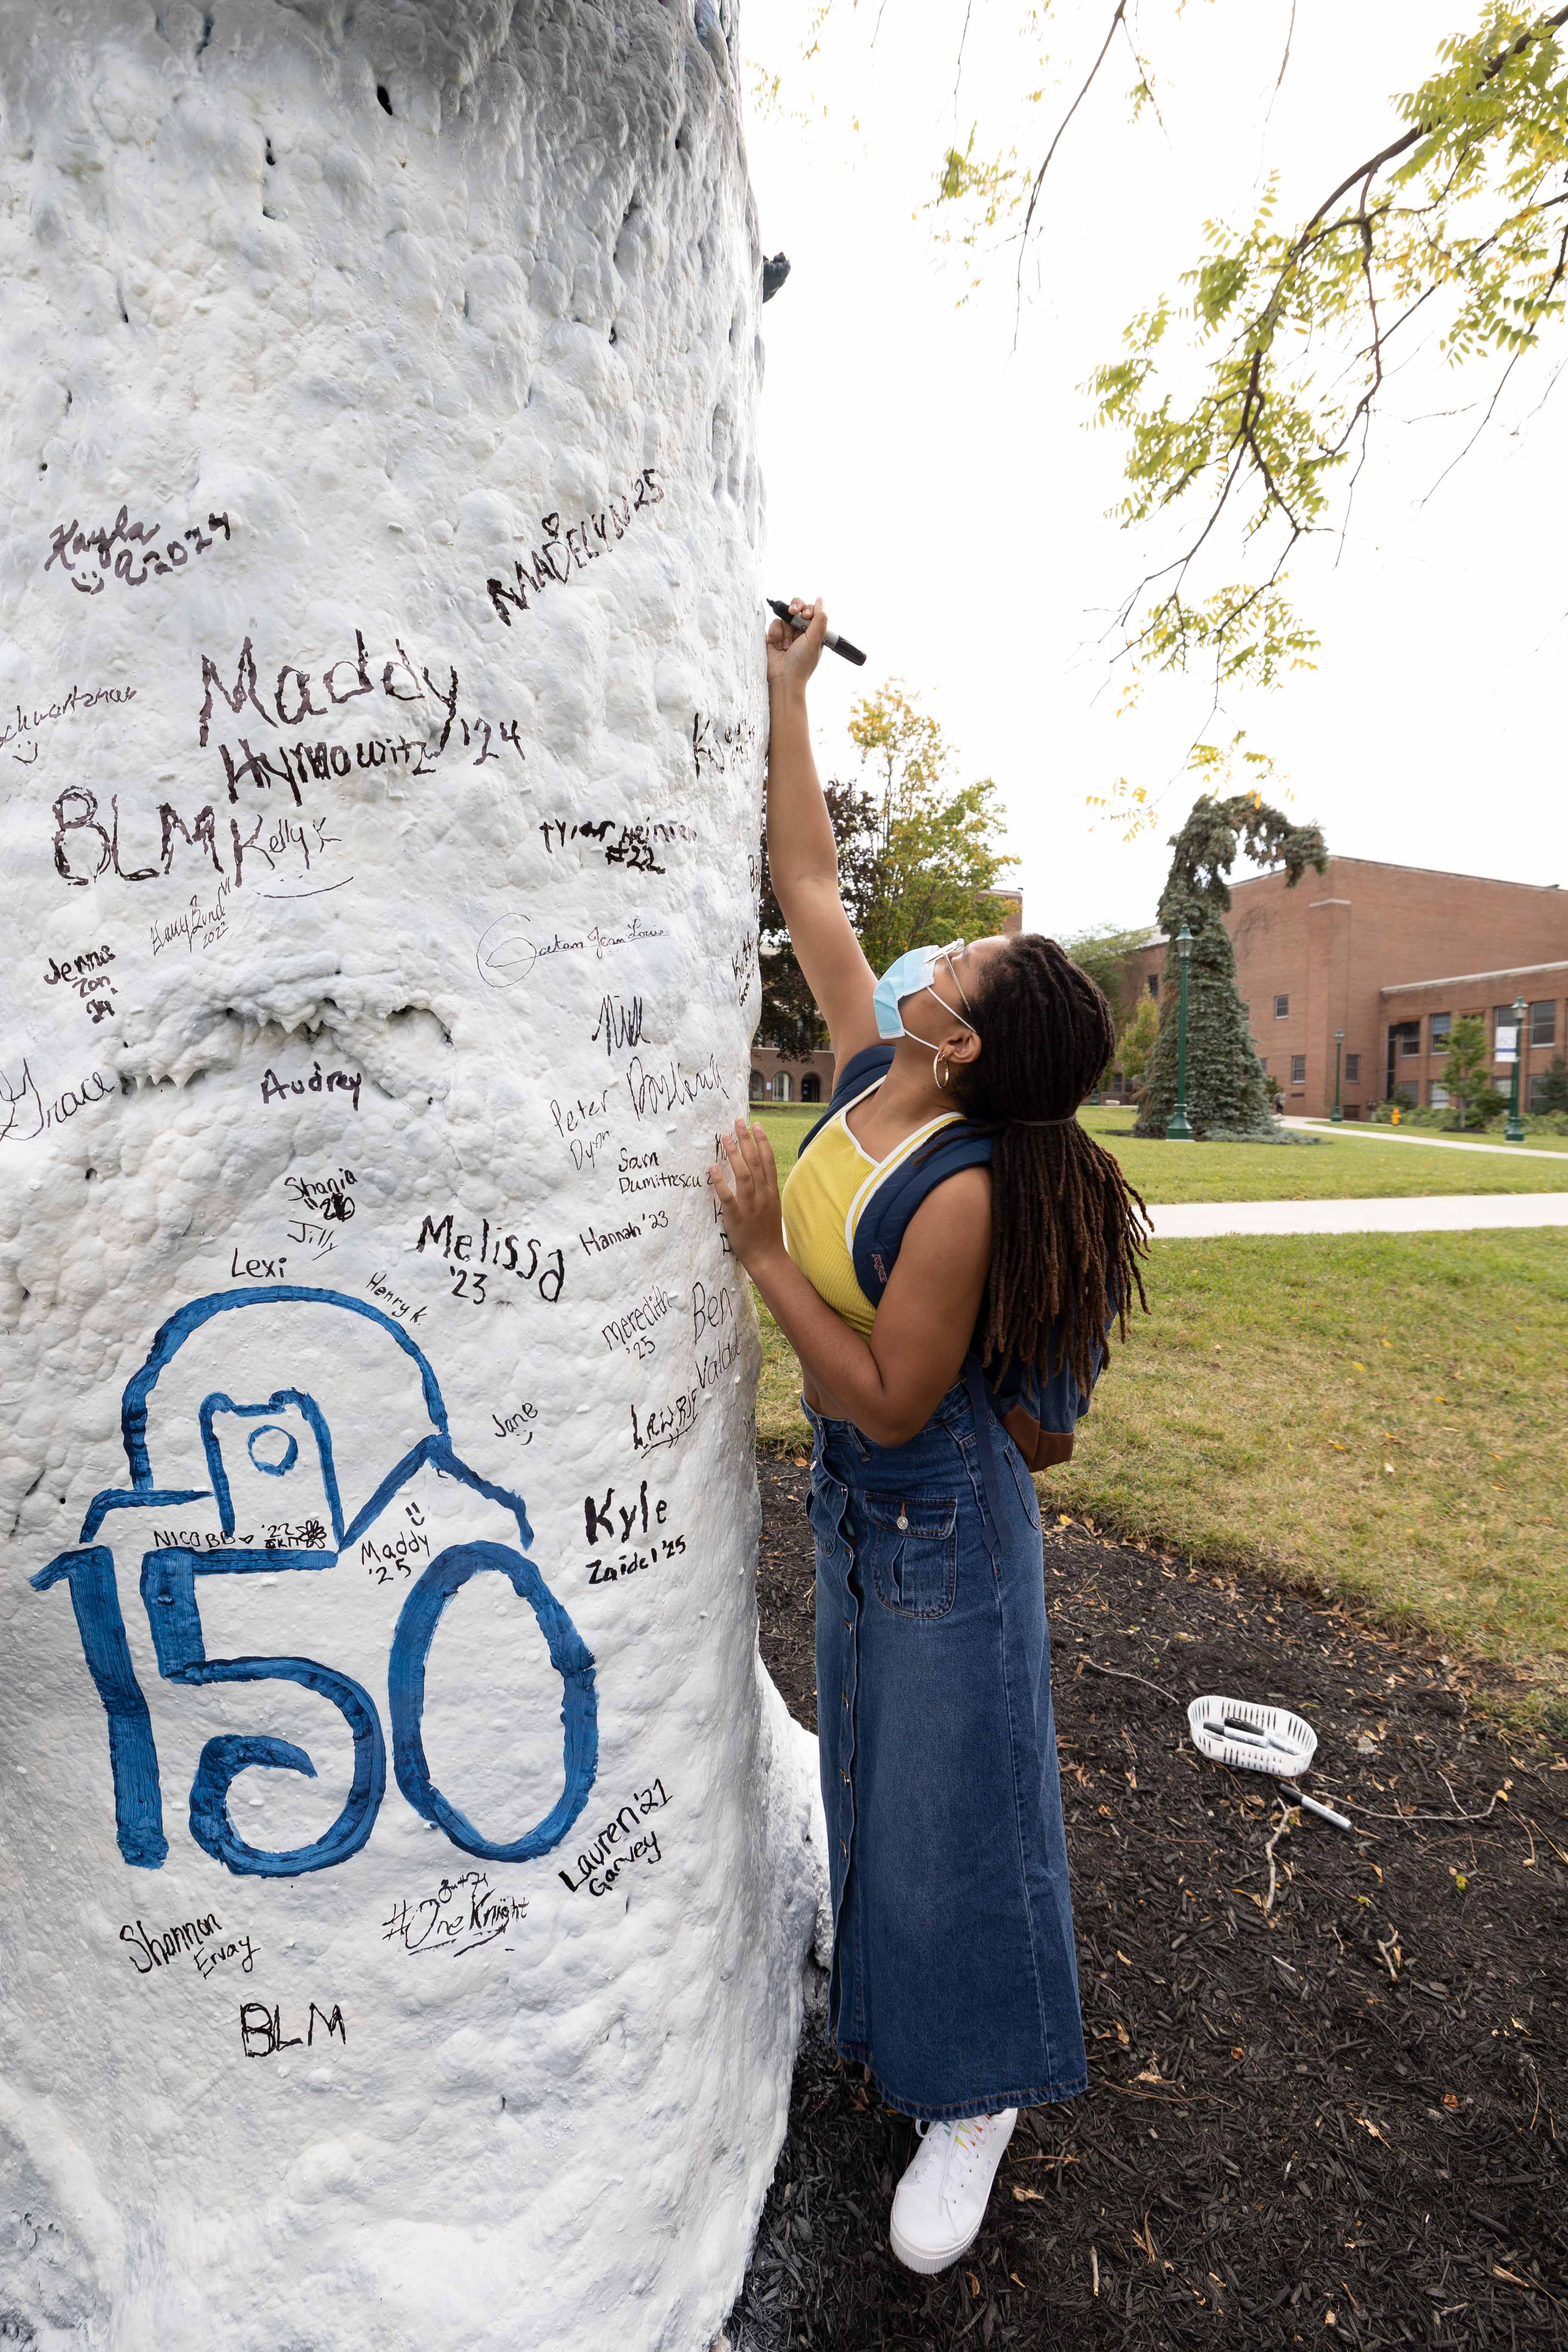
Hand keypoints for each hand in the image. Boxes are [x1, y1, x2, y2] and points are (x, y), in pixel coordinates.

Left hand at [708, 1117, 786, 1272]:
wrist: (767, 1257)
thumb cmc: (766, 1233)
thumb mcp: (771, 1207)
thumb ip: (765, 1189)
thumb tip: (757, 1171)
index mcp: (771, 1192)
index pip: (769, 1161)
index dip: (762, 1141)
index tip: (756, 1125)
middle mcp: (762, 1195)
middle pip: (756, 1162)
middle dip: (746, 1140)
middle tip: (737, 1122)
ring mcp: (750, 1205)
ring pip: (744, 1174)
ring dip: (734, 1154)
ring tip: (725, 1137)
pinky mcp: (736, 1217)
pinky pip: (727, 1196)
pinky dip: (720, 1181)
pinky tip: (712, 1168)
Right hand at [766, 598, 826, 693]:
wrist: (783, 678)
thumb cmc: (801, 663)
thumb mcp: (815, 640)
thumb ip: (819, 619)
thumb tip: (820, 600)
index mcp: (813, 632)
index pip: (811, 611)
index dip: (808, 610)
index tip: (805, 616)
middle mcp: (800, 632)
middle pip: (797, 608)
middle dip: (795, 610)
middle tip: (793, 613)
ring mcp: (786, 634)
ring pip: (785, 617)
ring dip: (786, 630)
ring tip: (787, 645)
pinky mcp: (774, 637)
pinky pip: (774, 624)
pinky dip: (777, 634)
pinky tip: (779, 646)